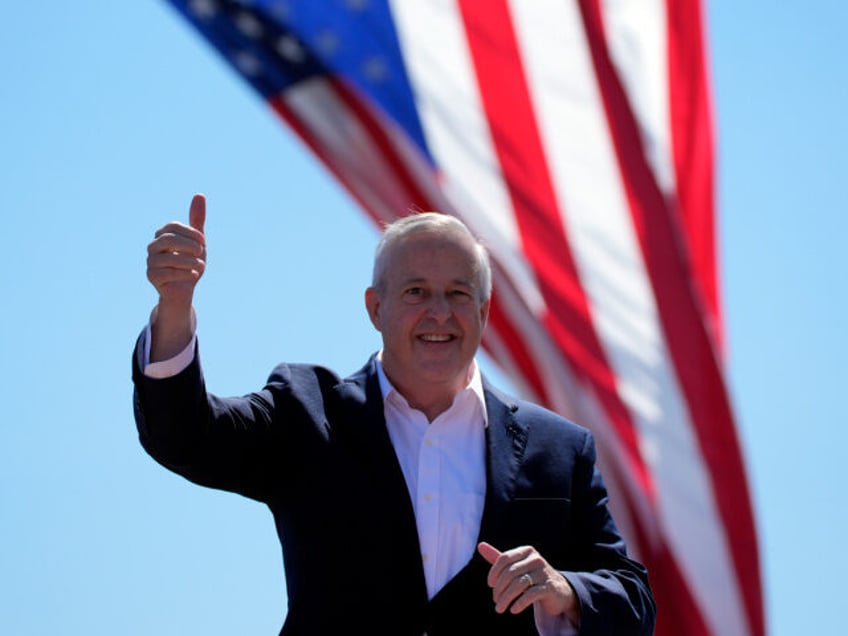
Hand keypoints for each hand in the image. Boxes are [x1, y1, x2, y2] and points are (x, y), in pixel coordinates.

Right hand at [147, 193, 206, 308]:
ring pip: (168, 258)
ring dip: (190, 262)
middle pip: (168, 239)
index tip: (203, 242)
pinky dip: (184, 273)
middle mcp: (153, 246)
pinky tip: (193, 275)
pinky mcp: (151, 276)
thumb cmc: (190, 262)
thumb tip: (199, 194)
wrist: (184, 290)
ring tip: (200, 267)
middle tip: (201, 252)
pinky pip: (167, 273)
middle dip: (189, 245)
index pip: (173, 226)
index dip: (190, 232)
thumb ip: (197, 219)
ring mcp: (150, 262)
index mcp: (163, 235)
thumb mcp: (198, 241)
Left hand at [477, 542, 579, 624]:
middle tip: (495, 600)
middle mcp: (536, 559)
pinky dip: (519, 603)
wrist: (558, 590)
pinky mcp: (550, 587)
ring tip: (500, 608)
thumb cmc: (532, 576)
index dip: (494, 572)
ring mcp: (544, 573)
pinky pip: (530, 595)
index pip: (504, 558)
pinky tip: (513, 610)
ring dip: (506, 598)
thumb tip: (480, 545)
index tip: (490, 585)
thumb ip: (498, 557)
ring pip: (519, 584)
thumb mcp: (516, 566)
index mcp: (526, 551)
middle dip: (499, 589)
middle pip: (510, 573)